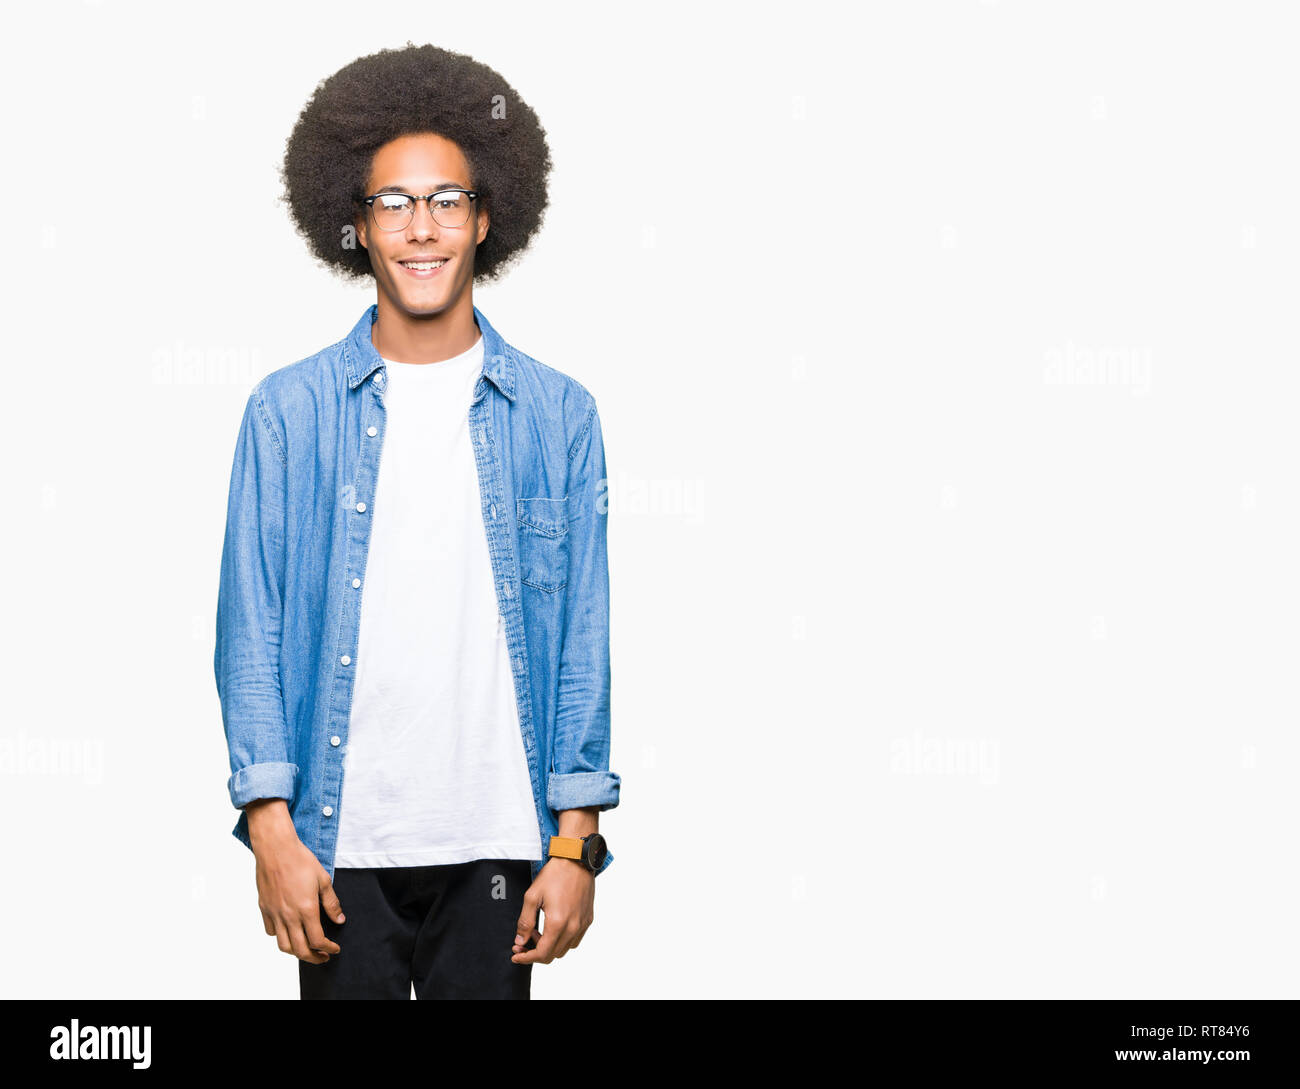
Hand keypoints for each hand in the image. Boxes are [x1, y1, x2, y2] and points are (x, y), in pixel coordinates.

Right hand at [247, 803, 343, 963]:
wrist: (276, 848)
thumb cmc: (300, 860)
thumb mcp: (323, 879)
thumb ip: (331, 903)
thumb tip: (340, 920)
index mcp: (306, 909)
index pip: (318, 941)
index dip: (328, 949)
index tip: (334, 949)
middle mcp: (288, 916)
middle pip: (300, 950)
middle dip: (314, 958)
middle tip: (323, 957)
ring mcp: (274, 913)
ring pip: (283, 945)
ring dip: (296, 952)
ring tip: (307, 949)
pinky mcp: (264, 908)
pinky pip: (271, 931)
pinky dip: (281, 937)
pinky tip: (289, 931)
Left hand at [511, 857, 594, 963]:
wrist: (576, 860)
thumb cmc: (555, 874)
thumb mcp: (532, 896)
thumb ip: (525, 921)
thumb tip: (520, 940)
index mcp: (558, 923)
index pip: (542, 953)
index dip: (527, 958)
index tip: (516, 955)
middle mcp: (573, 927)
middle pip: (553, 955)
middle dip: (535, 953)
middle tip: (523, 943)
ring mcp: (582, 924)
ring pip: (565, 949)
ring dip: (550, 947)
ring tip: (538, 932)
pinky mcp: (588, 918)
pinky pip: (575, 939)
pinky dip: (562, 941)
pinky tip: (553, 928)